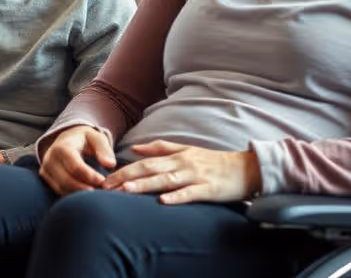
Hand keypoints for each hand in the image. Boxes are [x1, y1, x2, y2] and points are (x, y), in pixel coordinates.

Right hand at [38, 125, 115, 195]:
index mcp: (62, 147)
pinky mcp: (46, 178)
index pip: (75, 166)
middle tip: (100, 192)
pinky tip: (85, 195)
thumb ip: (104, 149)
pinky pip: (59, 191)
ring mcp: (45, 170)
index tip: (103, 181)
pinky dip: (73, 195)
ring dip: (79, 194)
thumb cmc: (85, 139)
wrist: (67, 139)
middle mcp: (49, 159)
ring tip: (95, 194)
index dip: (90, 176)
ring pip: (62, 188)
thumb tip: (110, 164)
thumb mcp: (96, 138)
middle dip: (85, 188)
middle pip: (67, 180)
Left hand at [100, 141, 261, 203]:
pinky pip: (190, 193)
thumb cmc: (213, 162)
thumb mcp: (186, 150)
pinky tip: (163, 202)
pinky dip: (176, 197)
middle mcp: (182, 164)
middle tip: (106, 187)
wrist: (245, 169)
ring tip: (126, 190)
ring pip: (166, 180)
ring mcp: (195, 176)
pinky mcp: (208, 189)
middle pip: (150, 169)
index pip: (144, 162)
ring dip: (145, 185)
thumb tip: (134, 149)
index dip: (124, 169)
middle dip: (126, 177)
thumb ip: (160, 149)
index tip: (105, 178)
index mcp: (176, 155)